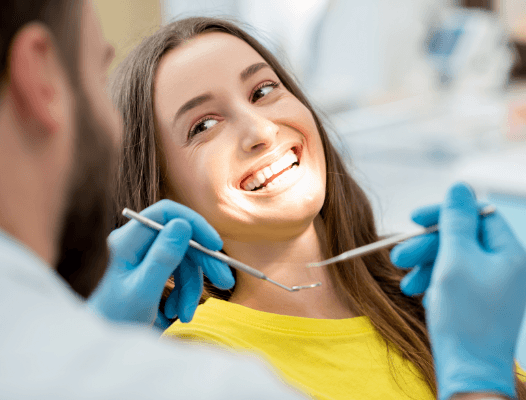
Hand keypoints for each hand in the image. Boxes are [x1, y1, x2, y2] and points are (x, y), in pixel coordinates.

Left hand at [88, 200, 234, 327]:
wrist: (105, 342)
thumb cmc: (117, 320)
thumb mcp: (143, 292)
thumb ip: (163, 258)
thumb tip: (183, 224)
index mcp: (127, 241)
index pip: (166, 213)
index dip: (195, 224)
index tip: (216, 245)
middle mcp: (135, 242)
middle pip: (181, 238)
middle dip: (203, 263)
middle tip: (225, 281)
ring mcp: (143, 255)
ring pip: (183, 259)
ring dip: (191, 287)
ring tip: (185, 315)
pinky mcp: (151, 269)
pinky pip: (178, 273)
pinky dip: (183, 293)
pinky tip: (176, 313)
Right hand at [394, 183, 525, 399]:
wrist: (468, 370)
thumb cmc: (465, 316)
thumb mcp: (456, 259)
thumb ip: (456, 220)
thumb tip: (459, 186)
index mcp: (508, 252)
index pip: (477, 215)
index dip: (444, 214)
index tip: (415, 219)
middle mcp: (503, 265)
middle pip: (460, 238)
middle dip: (427, 245)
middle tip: (399, 256)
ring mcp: (491, 284)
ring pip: (452, 258)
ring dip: (424, 265)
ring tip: (405, 283)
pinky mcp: (477, 299)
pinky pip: (452, 278)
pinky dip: (432, 281)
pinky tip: (418, 293)